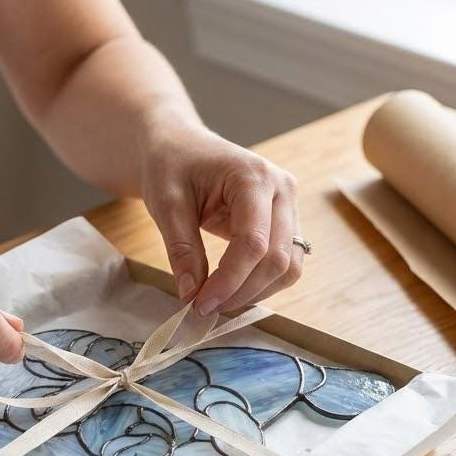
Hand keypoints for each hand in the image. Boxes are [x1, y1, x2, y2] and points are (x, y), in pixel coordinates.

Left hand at [141, 125, 302, 314]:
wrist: (181, 146)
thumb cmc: (172, 165)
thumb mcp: (166, 204)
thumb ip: (181, 249)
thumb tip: (192, 294)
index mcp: (254, 177)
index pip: (253, 242)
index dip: (229, 281)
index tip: (200, 304)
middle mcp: (282, 190)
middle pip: (278, 259)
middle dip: (242, 291)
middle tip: (204, 308)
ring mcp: (288, 206)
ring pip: (288, 266)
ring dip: (255, 292)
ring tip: (217, 301)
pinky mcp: (285, 222)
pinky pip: (284, 262)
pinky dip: (261, 283)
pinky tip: (231, 289)